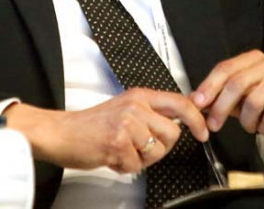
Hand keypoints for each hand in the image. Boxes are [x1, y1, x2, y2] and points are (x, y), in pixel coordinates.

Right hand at [4, 87, 208, 173]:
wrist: (61, 133)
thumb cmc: (91, 125)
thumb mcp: (124, 109)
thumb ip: (149, 113)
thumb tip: (179, 124)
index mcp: (139, 96)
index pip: (180, 102)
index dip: (196, 119)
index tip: (203, 131)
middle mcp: (135, 106)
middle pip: (172, 133)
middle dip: (158, 147)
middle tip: (137, 147)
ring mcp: (126, 123)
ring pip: (156, 151)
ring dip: (140, 159)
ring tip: (121, 150)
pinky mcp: (118, 141)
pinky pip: (136, 165)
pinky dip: (124, 167)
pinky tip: (111, 156)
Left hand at [190, 50, 263, 139]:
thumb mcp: (244, 99)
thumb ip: (222, 97)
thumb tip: (196, 100)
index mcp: (253, 59)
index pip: (225, 68)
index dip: (209, 86)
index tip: (197, 103)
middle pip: (236, 84)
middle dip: (221, 107)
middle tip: (213, 125)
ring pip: (253, 102)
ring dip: (247, 122)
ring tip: (251, 126)